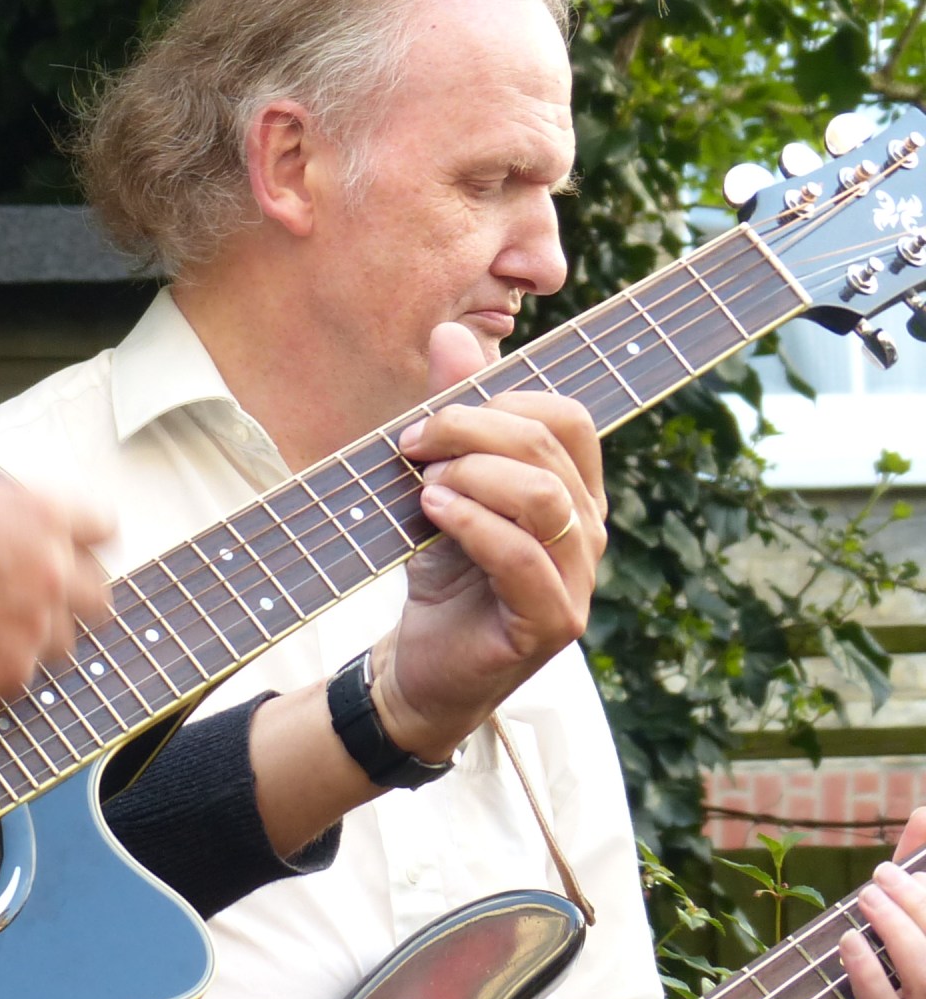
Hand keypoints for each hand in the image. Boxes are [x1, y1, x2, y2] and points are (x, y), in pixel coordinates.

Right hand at [0, 468, 112, 705]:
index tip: (65, 559)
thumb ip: (12, 518)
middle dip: (68, 603)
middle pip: (98, 597)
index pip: (103, 528)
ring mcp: (32, 626)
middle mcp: (49, 566)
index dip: (79, 546)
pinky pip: (15, 684)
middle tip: (23, 607)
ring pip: (60, 647)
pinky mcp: (5, 677)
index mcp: (39, 511)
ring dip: (28, 642)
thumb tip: (34, 541)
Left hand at [382, 322, 605, 760]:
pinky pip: (523, 556)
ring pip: (544, 496)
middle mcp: (588, 530)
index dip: (497, 402)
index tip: (428, 420)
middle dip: (468, 430)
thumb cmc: (436, 568)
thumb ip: (451, 413)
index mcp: (572, 489)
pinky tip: (432, 512)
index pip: (566, 416)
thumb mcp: (437, 481)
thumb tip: (453, 334)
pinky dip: (472, 522)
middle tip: (410, 446)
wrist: (417, 664)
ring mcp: (578, 579)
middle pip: (548, 446)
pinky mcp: (552, 623)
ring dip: (472, 474)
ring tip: (423, 485)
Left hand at [796, 809, 925, 998]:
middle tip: (880, 875)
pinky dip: (868, 973)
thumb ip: (914, 870)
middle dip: (920, 905)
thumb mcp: (892, 917)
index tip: (921, 852)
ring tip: (866, 897)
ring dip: (899, 932)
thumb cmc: (875, 972)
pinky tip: (849, 940)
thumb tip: (925, 812)